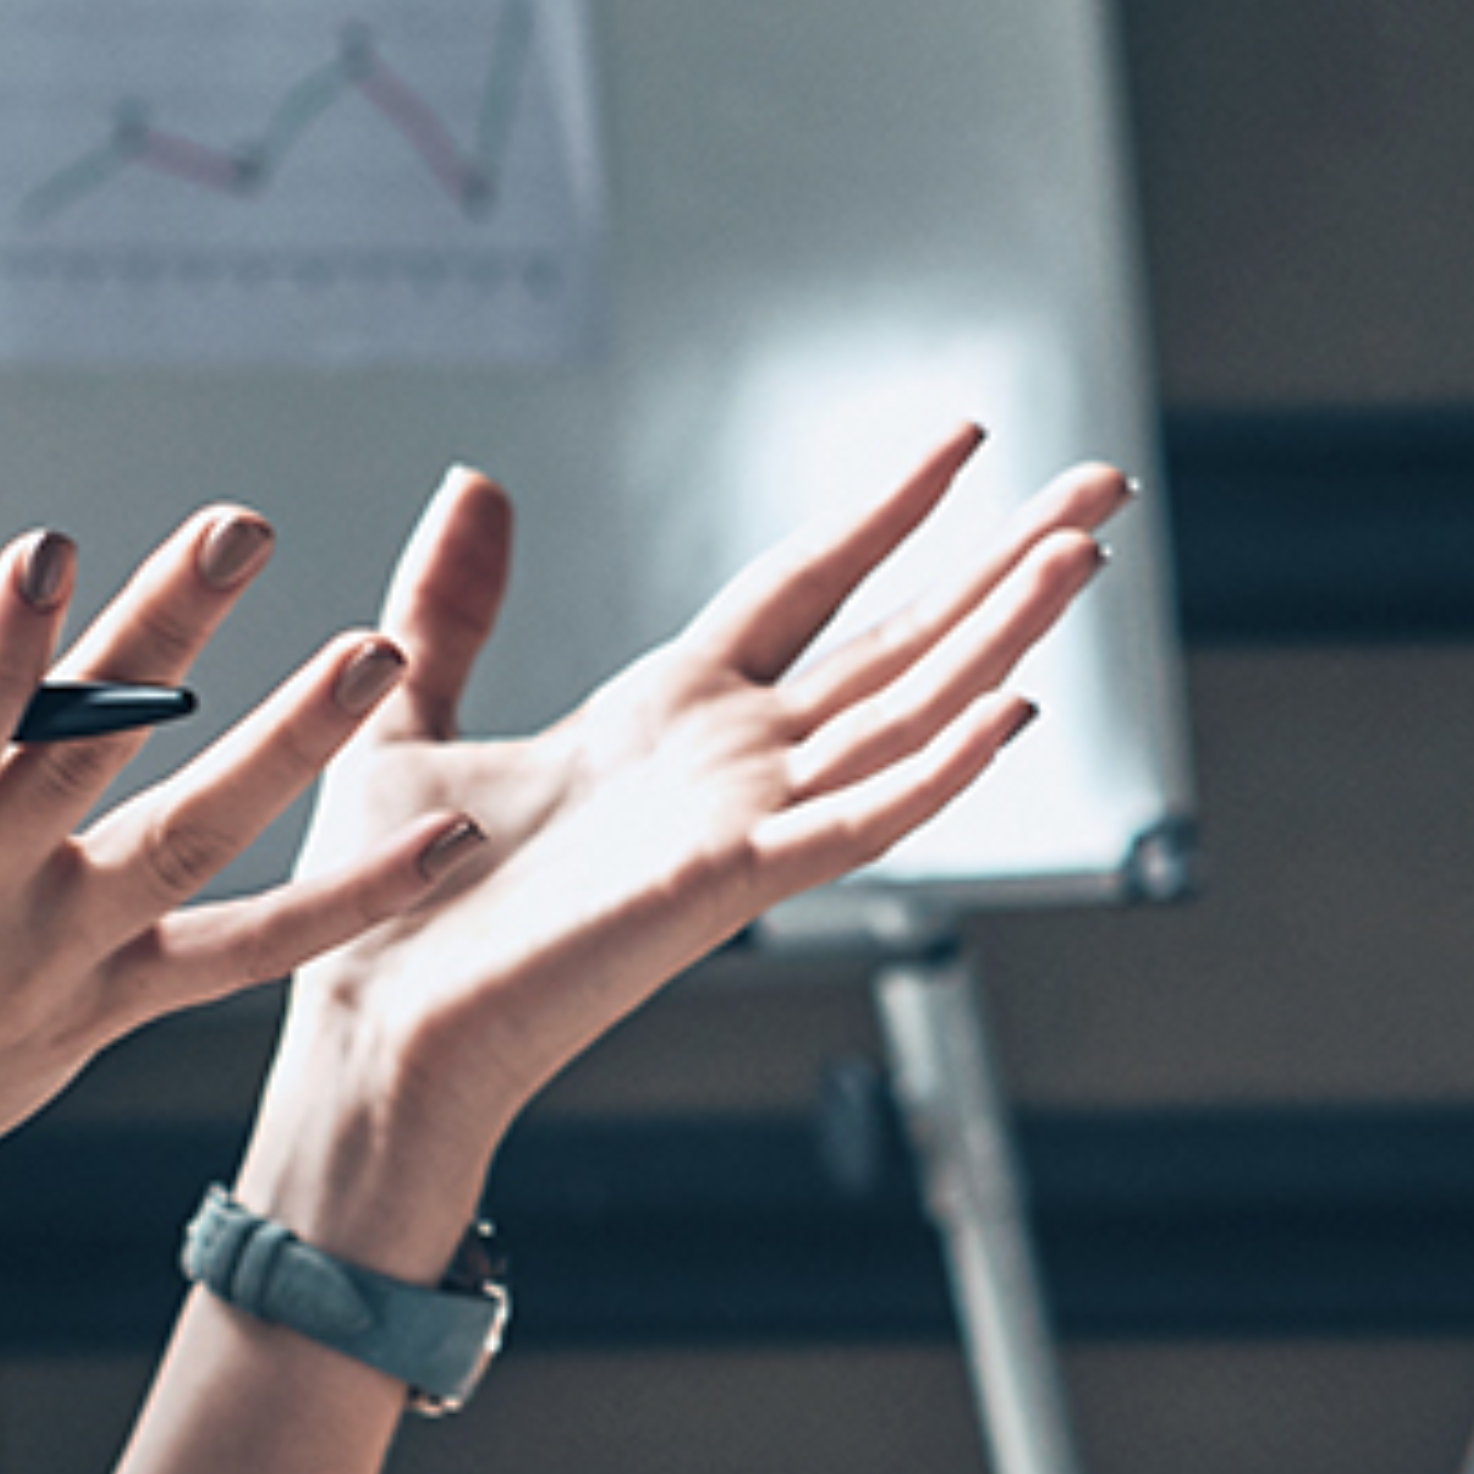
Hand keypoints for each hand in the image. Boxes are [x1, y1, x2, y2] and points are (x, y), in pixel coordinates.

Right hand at [0, 415, 483, 1246]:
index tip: (46, 550)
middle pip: (79, 758)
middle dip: (163, 635)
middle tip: (244, 525)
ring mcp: (48, 964)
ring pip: (186, 847)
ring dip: (289, 750)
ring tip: (381, 652)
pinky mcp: (107, 1008)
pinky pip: (243, 954)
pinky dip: (348, 904)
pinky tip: (448, 837)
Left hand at [258, 431, 1123, 1201]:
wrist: (372, 1031)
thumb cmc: (387, 909)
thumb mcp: (406, 713)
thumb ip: (451, 605)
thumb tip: (475, 483)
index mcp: (663, 719)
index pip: (808, 590)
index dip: (889, 514)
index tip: (966, 442)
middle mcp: (726, 766)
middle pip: (898, 641)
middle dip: (1003, 562)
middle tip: (1101, 485)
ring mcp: (740, 825)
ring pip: (907, 714)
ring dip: (1000, 637)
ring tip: (1083, 554)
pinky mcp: (728, 884)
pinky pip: (860, 822)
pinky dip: (940, 772)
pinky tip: (1015, 710)